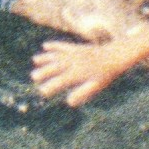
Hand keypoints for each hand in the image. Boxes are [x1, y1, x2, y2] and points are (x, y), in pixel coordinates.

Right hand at [28, 32, 144, 107]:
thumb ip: (82, 94)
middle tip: (33, 77)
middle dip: (44, 71)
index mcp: (77, 74)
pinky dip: (53, 46)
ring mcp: (74, 54)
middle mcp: (73, 63)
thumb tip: (69, 102)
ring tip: (35, 60)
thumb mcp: (95, 87)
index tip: (42, 92)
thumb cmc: (105, 75)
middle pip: (55, 67)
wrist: (114, 56)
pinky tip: (45, 46)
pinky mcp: (76, 48)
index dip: (51, 86)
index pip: (60, 81)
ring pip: (56, 55)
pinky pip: (62, 46)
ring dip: (45, 58)